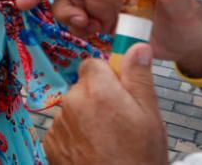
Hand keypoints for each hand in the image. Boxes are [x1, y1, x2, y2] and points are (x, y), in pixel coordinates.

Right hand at [16, 0, 201, 65]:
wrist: (185, 43)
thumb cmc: (185, 18)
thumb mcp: (181, 6)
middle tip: (23, 4)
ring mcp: (97, 5)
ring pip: (63, 5)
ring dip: (67, 17)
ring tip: (91, 29)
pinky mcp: (98, 23)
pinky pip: (74, 24)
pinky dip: (77, 31)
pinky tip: (98, 36)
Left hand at [43, 44, 167, 164]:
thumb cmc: (140, 157)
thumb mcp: (150, 115)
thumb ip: (139, 77)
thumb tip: (137, 47)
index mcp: (98, 90)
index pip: (92, 64)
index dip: (108, 77)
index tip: (120, 92)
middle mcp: (72, 102)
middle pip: (82, 87)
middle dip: (97, 98)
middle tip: (118, 122)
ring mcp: (59, 123)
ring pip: (72, 108)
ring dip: (85, 118)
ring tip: (107, 141)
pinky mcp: (51, 142)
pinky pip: (62, 128)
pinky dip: (74, 136)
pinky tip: (92, 151)